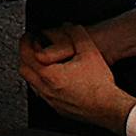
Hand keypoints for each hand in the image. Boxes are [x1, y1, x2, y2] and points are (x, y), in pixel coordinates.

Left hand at [19, 23, 135, 131]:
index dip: (26, 41)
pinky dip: (42, 83)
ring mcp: (51, 100)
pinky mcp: (58, 108)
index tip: (29, 35)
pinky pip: (42, 94)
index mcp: (48, 74)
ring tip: (42, 61)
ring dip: (33, 70)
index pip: (26, 54)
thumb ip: (77, 35)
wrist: (111, 108)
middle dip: (25, 55)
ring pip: (32, 83)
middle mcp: (45, 89)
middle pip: (24, 69)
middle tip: (32, 47)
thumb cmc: (100, 84)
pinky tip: (54, 79)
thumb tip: (70, 26)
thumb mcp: (90, 52)